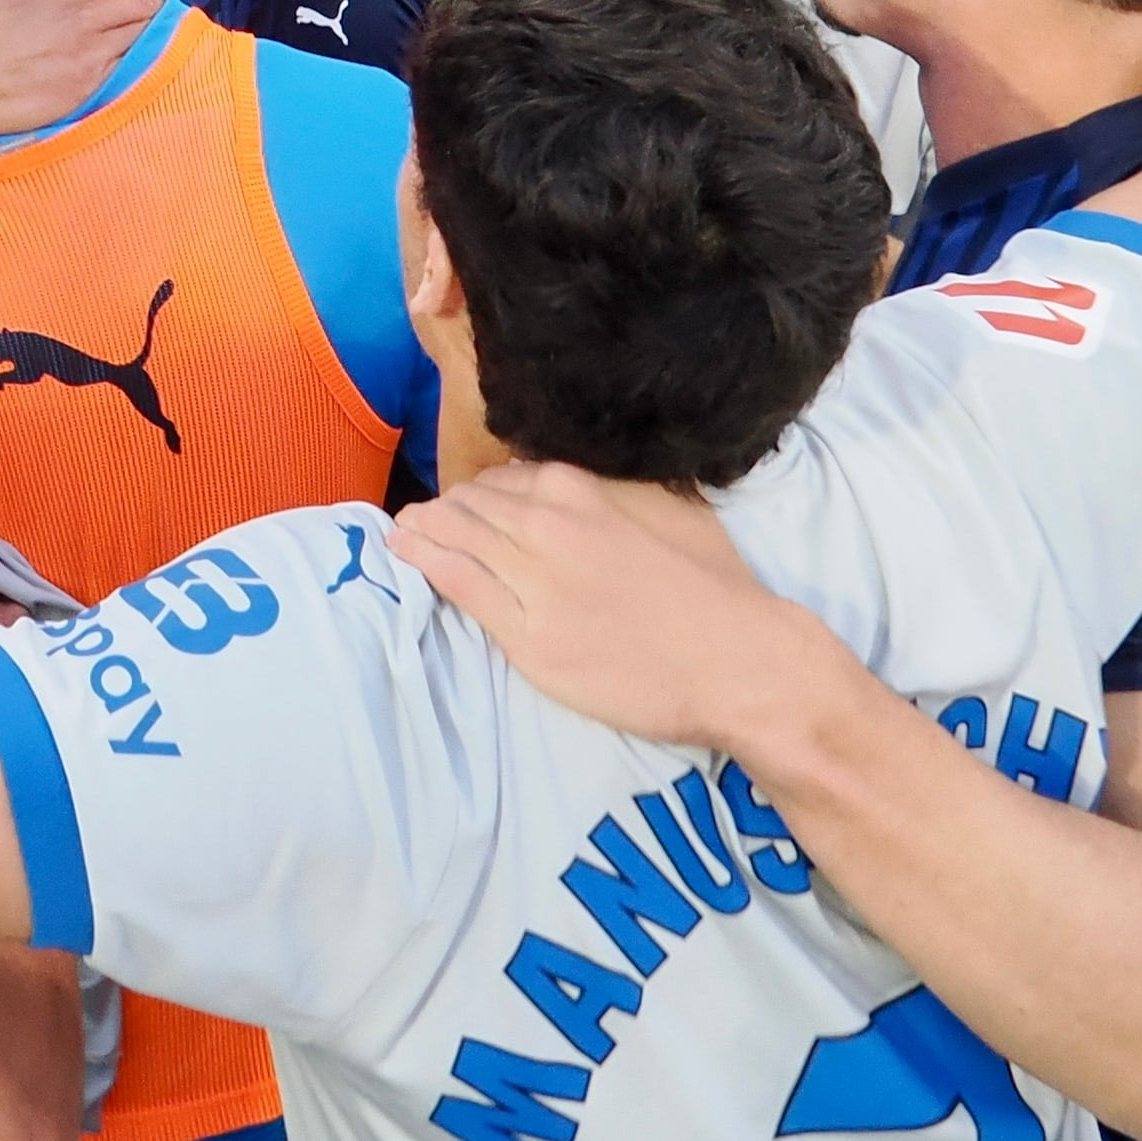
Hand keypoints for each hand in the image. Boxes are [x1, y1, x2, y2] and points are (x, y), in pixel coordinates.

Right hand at [0, 0, 163, 141]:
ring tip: (165, 30)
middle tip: (164, 8)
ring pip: (140, 32)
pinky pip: (130, 64)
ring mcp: (89, 51)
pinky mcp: (89, 82)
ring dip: (157, 28)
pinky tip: (150, 56)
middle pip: (138, 4)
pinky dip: (144, 56)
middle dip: (157, 3)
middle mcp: (82, 17)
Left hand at [395, 459, 830, 746]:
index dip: (480, 493)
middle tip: (426, 519)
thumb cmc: (716, 588)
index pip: (503, 479)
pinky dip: (422, 563)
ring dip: (421, 531)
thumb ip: (615, 489)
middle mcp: (546, 525)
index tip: (469, 504)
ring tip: (403, 531)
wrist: (738, 660)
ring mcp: (533, 580)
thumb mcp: (669, 507)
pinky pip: (457, 585)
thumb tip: (583, 480)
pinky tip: (404, 553)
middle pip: (469, 506)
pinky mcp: (527, 636)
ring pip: (454, 539)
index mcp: (579, 489)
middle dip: (444, 511)